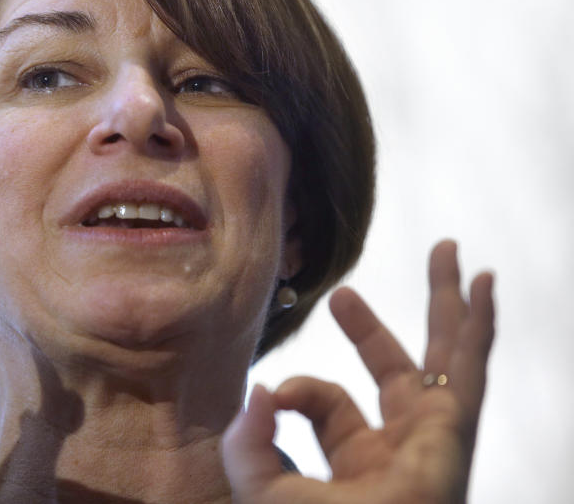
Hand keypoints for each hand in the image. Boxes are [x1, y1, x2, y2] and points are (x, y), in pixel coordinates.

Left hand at [223, 240, 494, 503]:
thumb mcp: (263, 490)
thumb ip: (248, 443)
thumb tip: (259, 392)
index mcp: (357, 463)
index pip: (326, 402)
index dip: (298, 388)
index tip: (272, 396)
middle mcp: (400, 448)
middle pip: (390, 372)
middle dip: (372, 330)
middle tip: (345, 295)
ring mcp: (434, 436)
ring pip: (444, 356)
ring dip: (444, 303)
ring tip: (444, 250)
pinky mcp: (455, 427)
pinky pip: (470, 364)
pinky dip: (478, 321)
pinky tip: (481, 282)